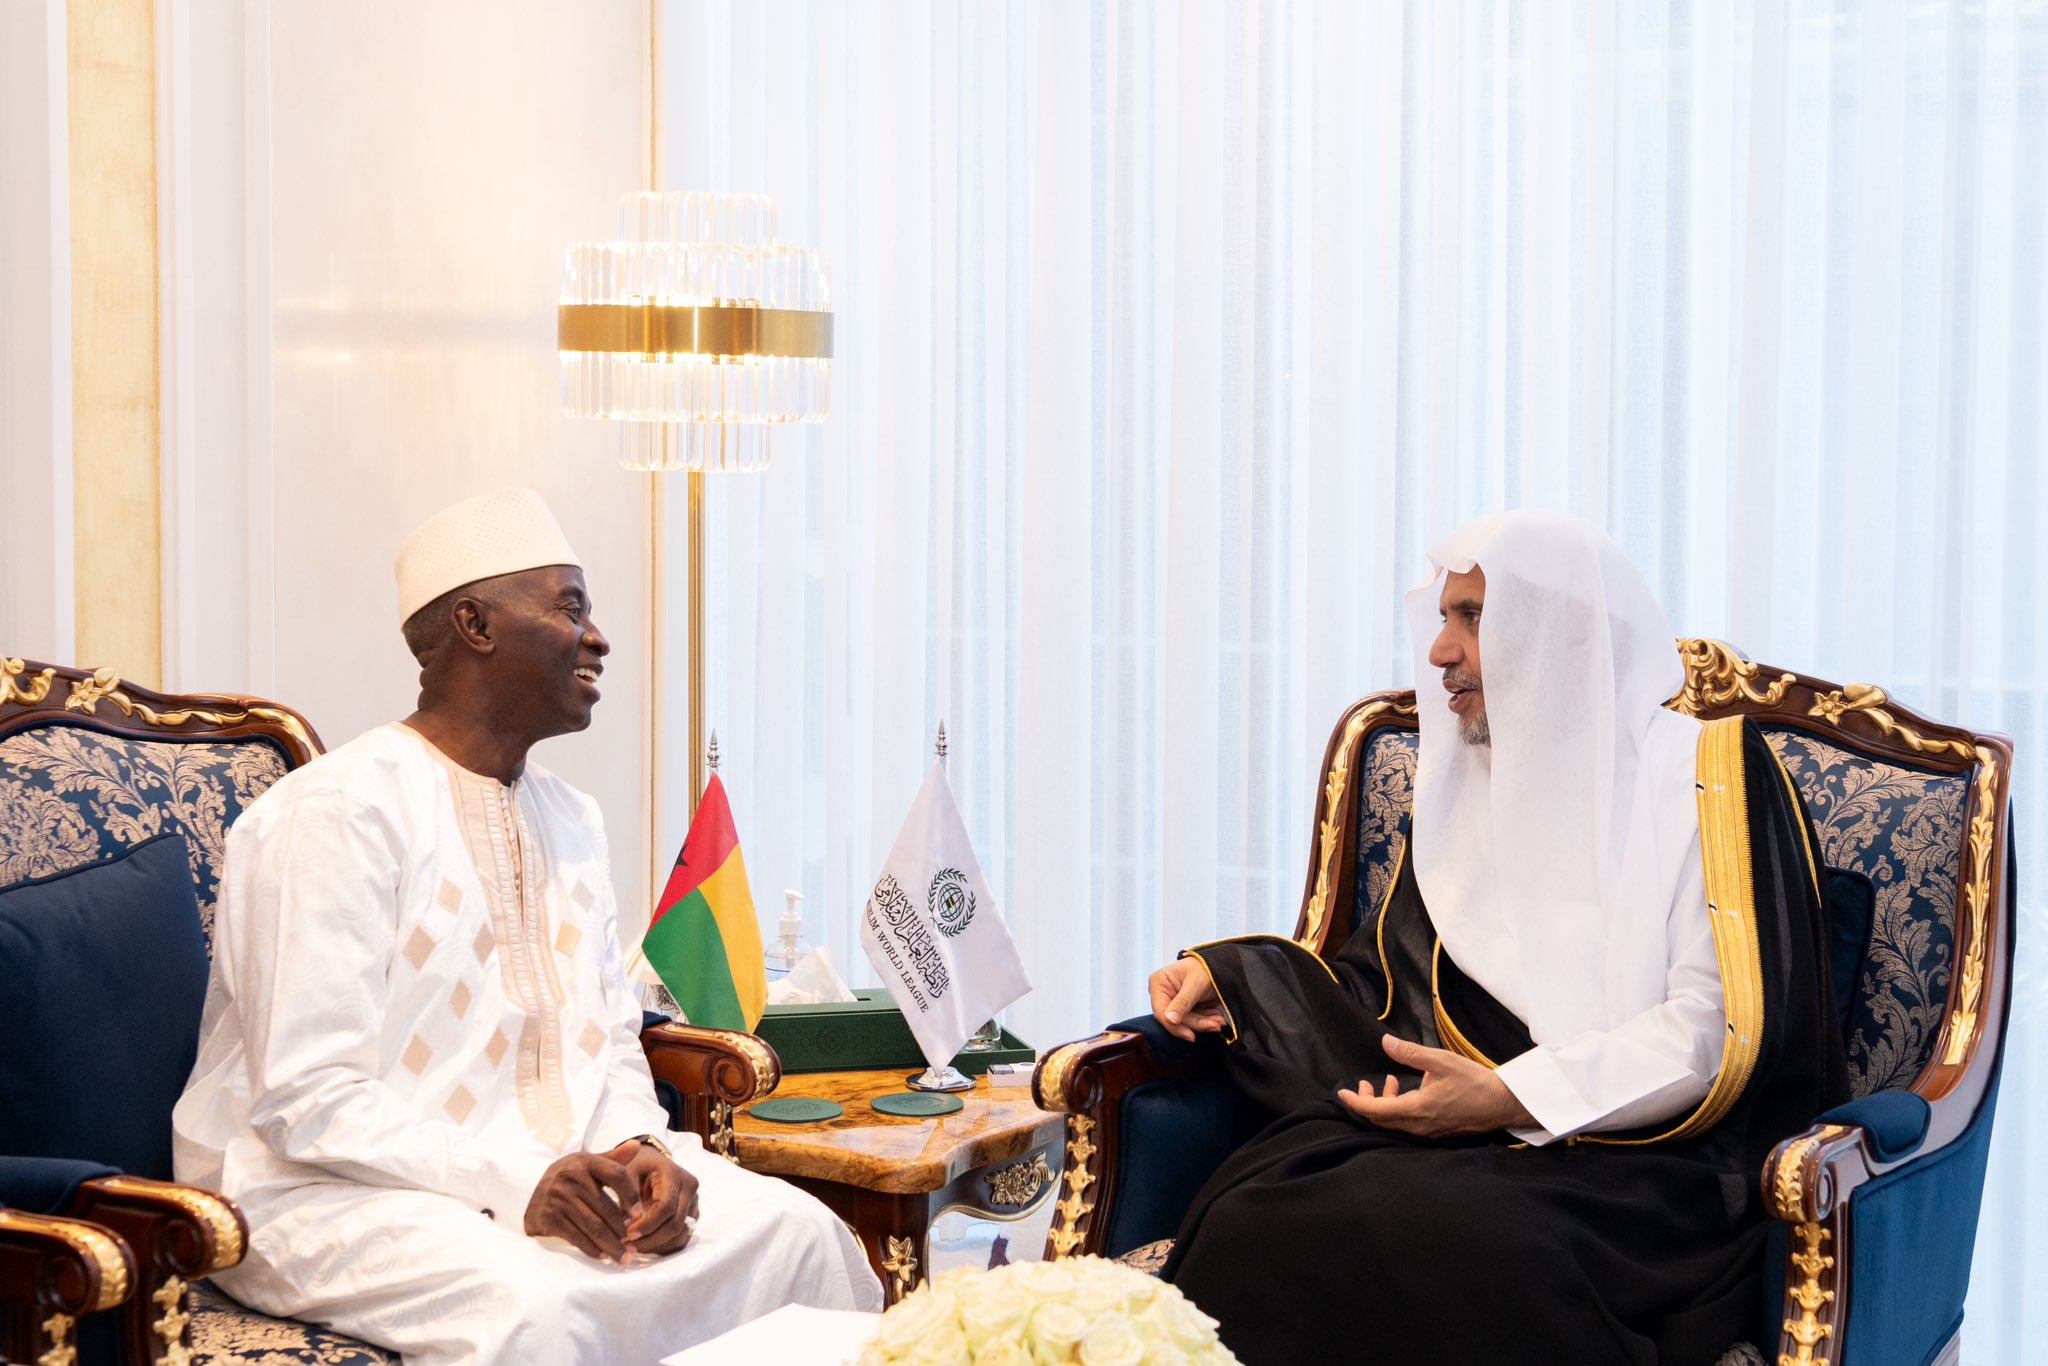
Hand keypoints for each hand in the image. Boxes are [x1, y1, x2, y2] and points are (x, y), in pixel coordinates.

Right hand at [524, 1149, 638, 1260]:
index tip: (640, 1215)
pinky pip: (577, 1237)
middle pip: (606, 1207)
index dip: (631, 1195)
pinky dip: (592, 1249)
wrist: (529, 1193)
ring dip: (611, 1245)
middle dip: (623, 1230)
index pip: (616, 1175)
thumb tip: (637, 1146)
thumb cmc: (569, 1179)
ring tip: (624, 1256)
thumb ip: (613, 1158)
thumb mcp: (588, 1164)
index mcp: (585, 1162)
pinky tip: (603, 1256)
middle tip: (634, 1244)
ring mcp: (558, 1198)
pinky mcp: (549, 1217)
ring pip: (593, 1226)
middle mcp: (570, 1177)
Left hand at [611, 1138, 698, 1260]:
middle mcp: (689, 1187)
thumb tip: (627, 1228)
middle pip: (675, 1224)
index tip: (628, 1235)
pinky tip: (645, 1244)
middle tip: (628, 1246)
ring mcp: (694, 1202)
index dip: (648, 1225)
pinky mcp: (692, 1214)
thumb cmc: (635, 1166)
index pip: (666, 1207)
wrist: (650, 1162)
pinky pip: (682, 1238)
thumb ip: (627, 1199)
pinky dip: (664, 1246)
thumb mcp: (626, 1174)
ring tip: (634, 1247)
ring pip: (680, 1234)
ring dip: (656, 1246)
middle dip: (650, 1240)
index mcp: (674, 1174)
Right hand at [1148, 958, 1226, 1042]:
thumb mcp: (1195, 983)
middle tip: (1216, 1025)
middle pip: (1175, 1019)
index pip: (1161, 1011)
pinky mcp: (1185, 1008)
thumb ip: (1183, 1002)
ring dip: (1204, 1023)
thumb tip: (1170, 1019)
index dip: (1175, 1026)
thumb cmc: (1205, 967)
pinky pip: (1194, 1020)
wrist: (1220, 964)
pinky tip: (1217, 1018)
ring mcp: (1174, 1002)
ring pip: (1186, 1022)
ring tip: (1219, 1021)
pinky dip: (1206, 1021)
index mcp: (1159, 983)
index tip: (1190, 1035)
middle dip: (1197, 1024)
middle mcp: (1163, 994)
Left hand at [1336, 1035, 1534, 1137]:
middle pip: (1381, 1121)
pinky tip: (1407, 1089)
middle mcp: (1419, 1126)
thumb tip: (1385, 1042)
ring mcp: (1429, 1132)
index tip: (1342, 1093)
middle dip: (1367, 1103)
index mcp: (1417, 1110)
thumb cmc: (1475, 1081)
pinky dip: (1400, 1108)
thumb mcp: (1441, 1061)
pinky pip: (1409, 1124)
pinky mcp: (1437, 1130)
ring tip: (1386, 1082)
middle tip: (1363, 1085)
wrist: (1504, 1103)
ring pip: (1395, 1123)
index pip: (1375, 1112)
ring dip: (1384, 1104)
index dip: (1356, 1103)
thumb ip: (1411, 1053)